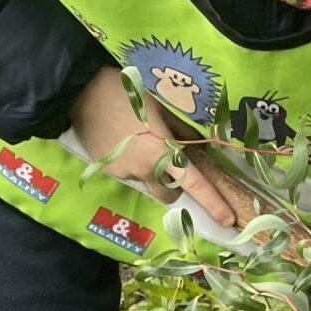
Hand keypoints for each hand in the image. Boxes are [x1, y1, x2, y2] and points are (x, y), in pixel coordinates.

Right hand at [70, 65, 237, 225]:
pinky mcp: (105, 169)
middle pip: (168, 195)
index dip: (213, 202)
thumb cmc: (129, 94)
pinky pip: (127, 172)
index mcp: (163, 153)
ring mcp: (123, 172)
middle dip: (174, 186)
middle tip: (170, 164)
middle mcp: (144, 170)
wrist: (82, 91)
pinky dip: (131, 162)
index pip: (194, 184)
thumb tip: (198, 146)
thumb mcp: (164, 107)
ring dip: (149, 171)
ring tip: (137, 140)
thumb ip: (183, 131)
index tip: (227, 219)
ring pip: (146, 181)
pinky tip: (122, 139)